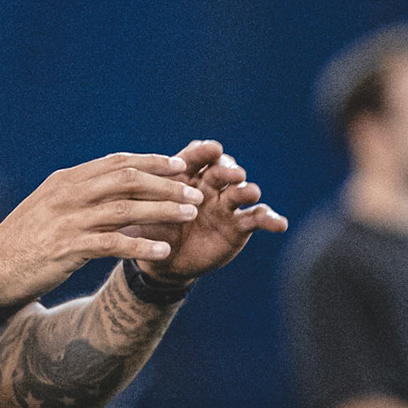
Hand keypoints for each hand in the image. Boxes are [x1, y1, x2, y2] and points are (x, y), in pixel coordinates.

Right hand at [0, 152, 208, 307]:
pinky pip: (113, 244)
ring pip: (125, 208)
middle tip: (194, 190)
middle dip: (165, 183)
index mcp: (64, 181)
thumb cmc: (20, 242)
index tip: (179, 165)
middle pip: (126, 179)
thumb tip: (112, 191)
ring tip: (190, 215)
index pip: (116, 162)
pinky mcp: (66, 248)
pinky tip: (163, 251)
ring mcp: (66, 220)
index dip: (151, 162)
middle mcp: (67, 194)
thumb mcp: (47, 209)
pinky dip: (141, 245)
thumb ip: (78, 197)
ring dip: (162, 209)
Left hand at [128, 139, 286, 283]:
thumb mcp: (143, 210)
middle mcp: (211, 184)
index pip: (197, 156)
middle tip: (231, 173)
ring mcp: (227, 204)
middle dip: (228, 169)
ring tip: (249, 192)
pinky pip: (257, 219)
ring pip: (242, 192)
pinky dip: (271, 219)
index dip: (205, 151)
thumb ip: (143, 196)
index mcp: (187, 173)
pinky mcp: (239, 226)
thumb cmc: (150, 227)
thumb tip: (127, 182)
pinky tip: (280, 224)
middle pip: (223, 170)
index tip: (211, 148)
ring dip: (247, 190)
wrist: (162, 259)